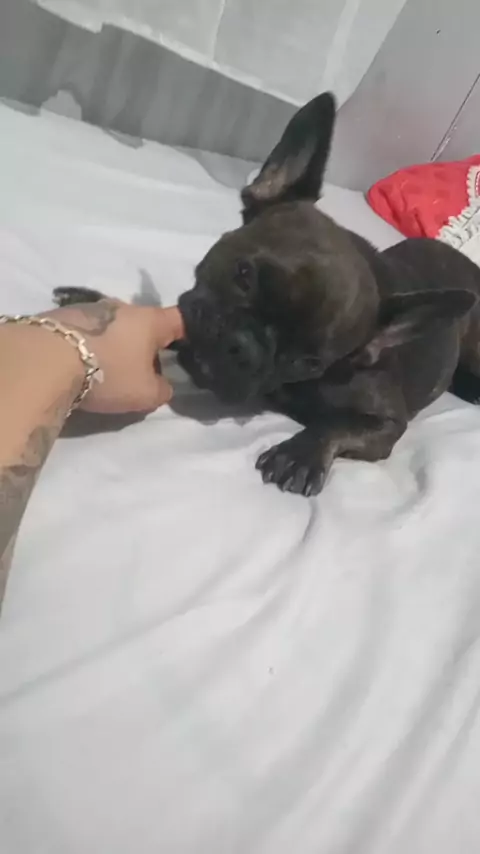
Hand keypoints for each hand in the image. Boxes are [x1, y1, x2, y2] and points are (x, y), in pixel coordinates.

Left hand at [47, 299, 184, 413]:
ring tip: (108, 369)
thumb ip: (162, 390)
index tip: (191, 348)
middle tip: (144, 370)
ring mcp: (92, 308)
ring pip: (115, 326)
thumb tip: (163, 385)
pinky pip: (89, 330)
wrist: (45, 360)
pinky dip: (92, 344)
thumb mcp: (145, 394)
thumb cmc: (108, 373)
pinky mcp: (65, 316)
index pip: (181, 319)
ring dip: (117, 343)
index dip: (190, 333)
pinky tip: (83, 363)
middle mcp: (123, 307)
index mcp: (150, 320)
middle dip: (148, 344)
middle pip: (145, 324)